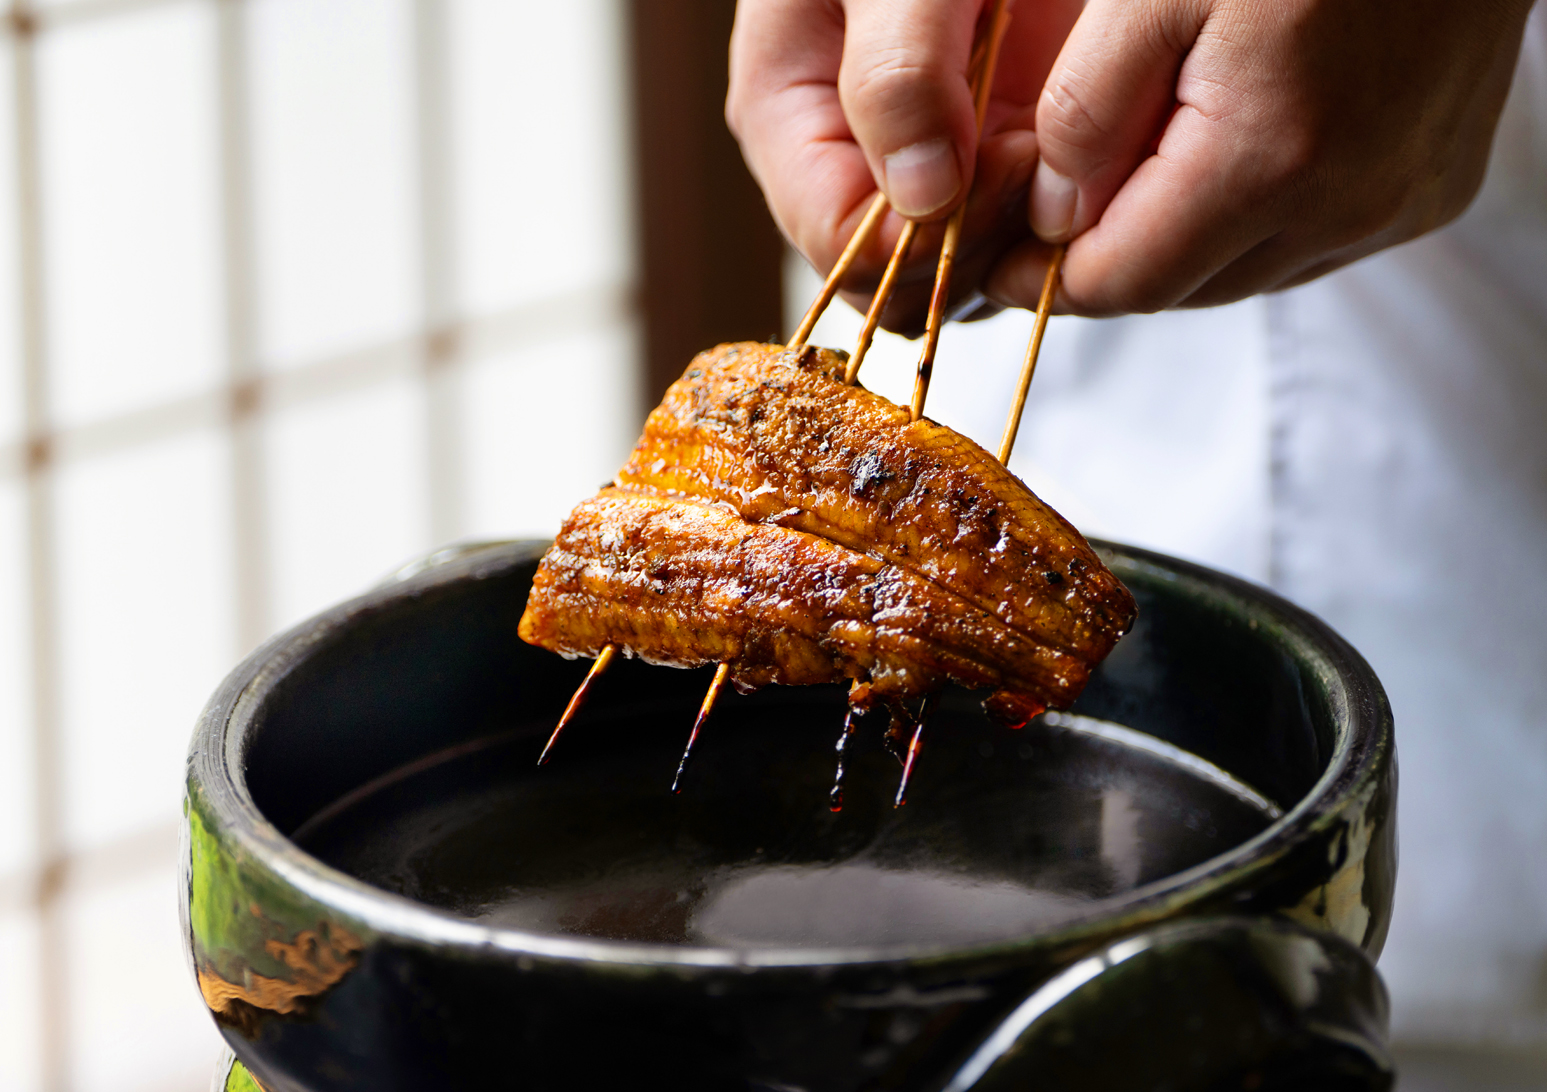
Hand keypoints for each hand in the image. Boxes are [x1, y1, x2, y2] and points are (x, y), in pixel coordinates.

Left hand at [727, 0, 1534, 323]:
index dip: (1044, 283)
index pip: (1124, 281)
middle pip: (1179, 290)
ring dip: (1176, 248)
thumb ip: (1088, 110)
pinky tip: (1222, 164)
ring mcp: (1397, 205)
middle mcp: (1346, 204)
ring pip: (1241, 276)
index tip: (994, 267)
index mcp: (1271, 158)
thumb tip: (1048, 215)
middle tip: (1046, 226)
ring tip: (1129, 186)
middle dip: (1105, 265)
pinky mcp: (1430, 191)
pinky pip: (1304, 245)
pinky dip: (1247, 225)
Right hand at [727, 0, 1081, 332]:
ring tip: (1060, 149)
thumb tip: (919, 201)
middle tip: (1043, 156)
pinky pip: (999, 248)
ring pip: (949, 276)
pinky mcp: (972, 175)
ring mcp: (907, 175)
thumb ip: (897, 71)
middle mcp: (841, 162)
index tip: (1008, 159)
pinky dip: (1043, 223)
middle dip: (972, 237)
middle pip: (891, 277)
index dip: (918, 231)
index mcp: (785, 115)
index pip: (836, 240)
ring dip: (1014, 236)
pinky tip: (1073, 159)